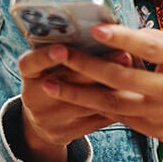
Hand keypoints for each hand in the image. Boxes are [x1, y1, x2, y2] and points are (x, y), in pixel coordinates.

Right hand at [18, 44, 131, 160]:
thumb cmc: (54, 75)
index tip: (63, 48)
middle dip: (96, 67)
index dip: (46, 57)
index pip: (31, 63)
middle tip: (123, 53)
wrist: (44, 118)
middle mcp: (34, 97)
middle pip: (66, 82)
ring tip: (134, 72)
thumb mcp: (51, 61)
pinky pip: (94, 119)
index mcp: (28, 73)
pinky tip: (131, 92)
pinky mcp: (65, 133)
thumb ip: (69, 46)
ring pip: (85, 102)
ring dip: (112, 86)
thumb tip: (101, 27)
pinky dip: (114, 104)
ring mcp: (49, 119)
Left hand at [45, 26, 162, 157]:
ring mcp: (161, 114)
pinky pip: (118, 117)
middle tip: (60, 54)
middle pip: (123, 78)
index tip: (96, 29)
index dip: (123, 38)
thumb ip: (154, 40)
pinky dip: (93, 106)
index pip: (150, 47)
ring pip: (113, 104)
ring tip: (50, 83)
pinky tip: (72, 97)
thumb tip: (118, 31)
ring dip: (78, 94)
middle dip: (87, 66)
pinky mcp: (152, 131)